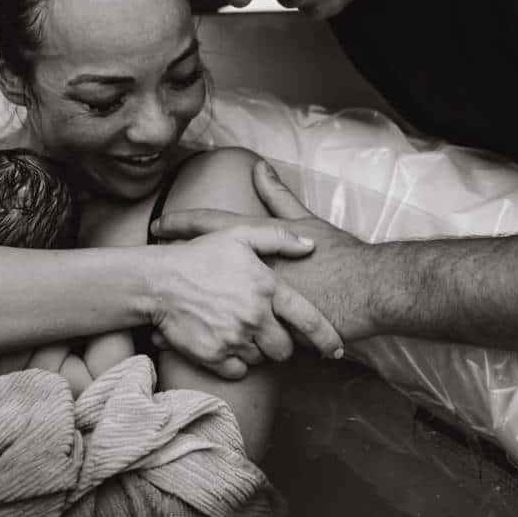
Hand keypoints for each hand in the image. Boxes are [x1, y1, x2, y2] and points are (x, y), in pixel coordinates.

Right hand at [150, 220, 342, 379]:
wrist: (158, 282)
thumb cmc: (200, 257)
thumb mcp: (239, 235)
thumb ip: (279, 238)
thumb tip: (311, 246)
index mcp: (267, 288)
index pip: (309, 320)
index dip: (327, 338)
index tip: (336, 349)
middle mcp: (255, 316)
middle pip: (285, 348)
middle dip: (280, 343)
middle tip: (266, 331)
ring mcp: (235, 338)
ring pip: (262, 359)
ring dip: (256, 350)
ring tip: (239, 331)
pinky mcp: (214, 356)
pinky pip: (239, 370)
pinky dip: (236, 362)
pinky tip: (226, 343)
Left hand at [151, 160, 376, 341]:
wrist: (367, 292)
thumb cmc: (339, 256)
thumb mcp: (306, 222)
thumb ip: (278, 198)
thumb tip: (260, 168)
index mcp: (259, 244)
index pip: (211, 227)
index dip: (182, 225)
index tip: (158, 227)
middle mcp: (252, 274)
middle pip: (202, 271)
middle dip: (174, 273)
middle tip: (149, 275)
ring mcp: (258, 306)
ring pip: (214, 313)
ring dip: (189, 316)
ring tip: (166, 321)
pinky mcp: (270, 335)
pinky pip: (234, 343)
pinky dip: (214, 345)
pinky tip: (199, 349)